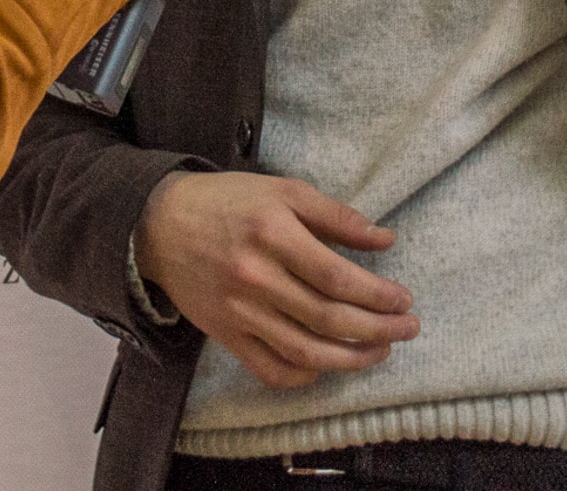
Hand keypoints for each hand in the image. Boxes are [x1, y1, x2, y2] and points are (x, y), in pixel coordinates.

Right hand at [134, 172, 418, 388]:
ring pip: (304, 351)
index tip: (404, 299)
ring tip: (379, 351)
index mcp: (273, 234)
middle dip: (378, 329)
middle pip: (328, 318)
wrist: (159, 223)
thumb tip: (386, 239)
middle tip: (407, 328)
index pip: (337, 277)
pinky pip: (269, 369)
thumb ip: (335, 216)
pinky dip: (303, 374)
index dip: (378, 295)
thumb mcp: (282, 191)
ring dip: (351, 359)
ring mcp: (238, 312)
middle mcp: (255, 278)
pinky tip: (327, 364)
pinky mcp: (225, 334)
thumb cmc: (228, 202)